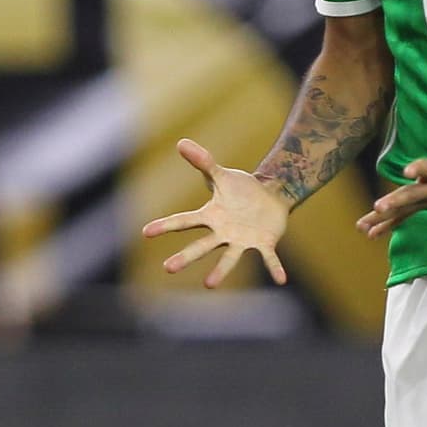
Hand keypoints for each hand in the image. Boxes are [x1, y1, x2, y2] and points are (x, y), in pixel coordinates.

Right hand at [142, 138, 288, 286]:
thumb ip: (203, 162)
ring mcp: (243, 240)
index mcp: (211, 217)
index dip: (165, 226)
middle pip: (201, 246)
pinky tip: (281, 280)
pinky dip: (274, 268)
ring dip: (220, 271)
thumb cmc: (242, 189)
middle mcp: (223, 233)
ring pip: (229, 258)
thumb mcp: (222, 175)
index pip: (184, 221)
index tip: (146, 232)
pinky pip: (269, 258)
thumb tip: (181, 142)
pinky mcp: (264, 243)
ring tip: (208, 284)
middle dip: (186, 257)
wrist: (270, 197)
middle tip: (168, 268)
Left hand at [356, 100, 426, 239]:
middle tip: (378, 207)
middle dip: (397, 202)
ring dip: (385, 219)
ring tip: (364, 228)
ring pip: (408, 209)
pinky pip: (408, 215)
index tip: (408, 171)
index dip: (423, 169)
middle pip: (417, 196)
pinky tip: (372, 232)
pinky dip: (390, 223)